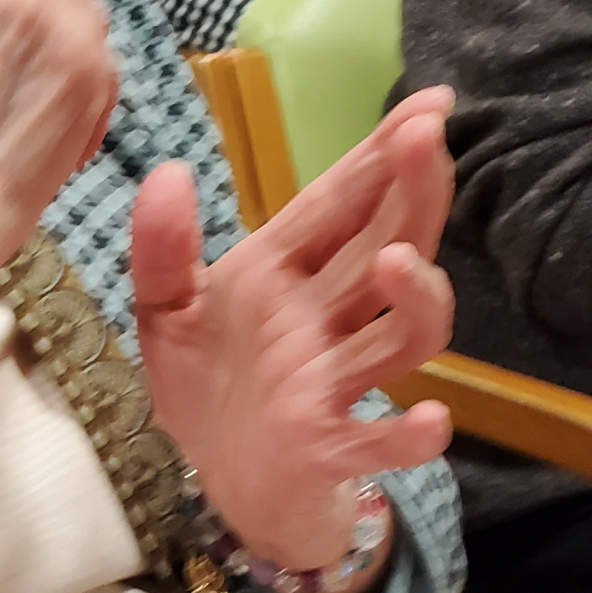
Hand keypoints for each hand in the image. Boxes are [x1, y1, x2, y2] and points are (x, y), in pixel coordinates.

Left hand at [133, 89, 457, 571]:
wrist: (220, 488)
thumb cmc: (206, 391)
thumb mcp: (163, 313)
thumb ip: (160, 249)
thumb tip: (167, 171)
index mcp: (283, 276)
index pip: (340, 204)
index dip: (383, 155)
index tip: (430, 104)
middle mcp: (323, 321)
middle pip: (388, 247)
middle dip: (411, 194)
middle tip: (428, 140)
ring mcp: (333, 384)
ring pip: (402, 336)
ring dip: (413, 299)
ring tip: (395, 260)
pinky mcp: (328, 448)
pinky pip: (377, 442)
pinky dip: (405, 437)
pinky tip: (430, 421)